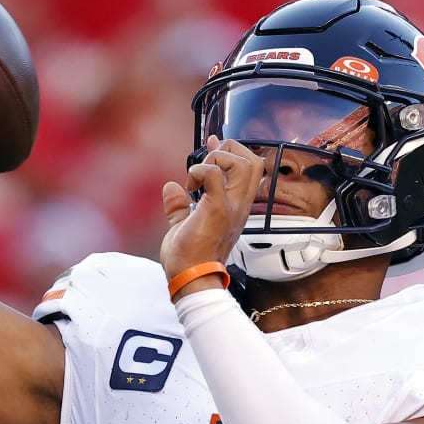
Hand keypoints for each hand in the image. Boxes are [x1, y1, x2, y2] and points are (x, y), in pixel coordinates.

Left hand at [160, 137, 263, 290]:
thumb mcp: (183, 226)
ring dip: (217, 160)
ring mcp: (231, 207)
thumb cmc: (188, 260)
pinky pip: (215, 175)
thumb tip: (170, 188)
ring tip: (198, 177)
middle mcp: (238, 205)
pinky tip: (189, 185)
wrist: (190, 279)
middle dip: (228, 151)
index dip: (230, 150)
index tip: (211, 144)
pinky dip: (200, 171)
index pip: (248, 168)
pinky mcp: (217, 209)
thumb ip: (179, 206)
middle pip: (253, 160)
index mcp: (235, 207)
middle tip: (206, 164)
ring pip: (243, 163)